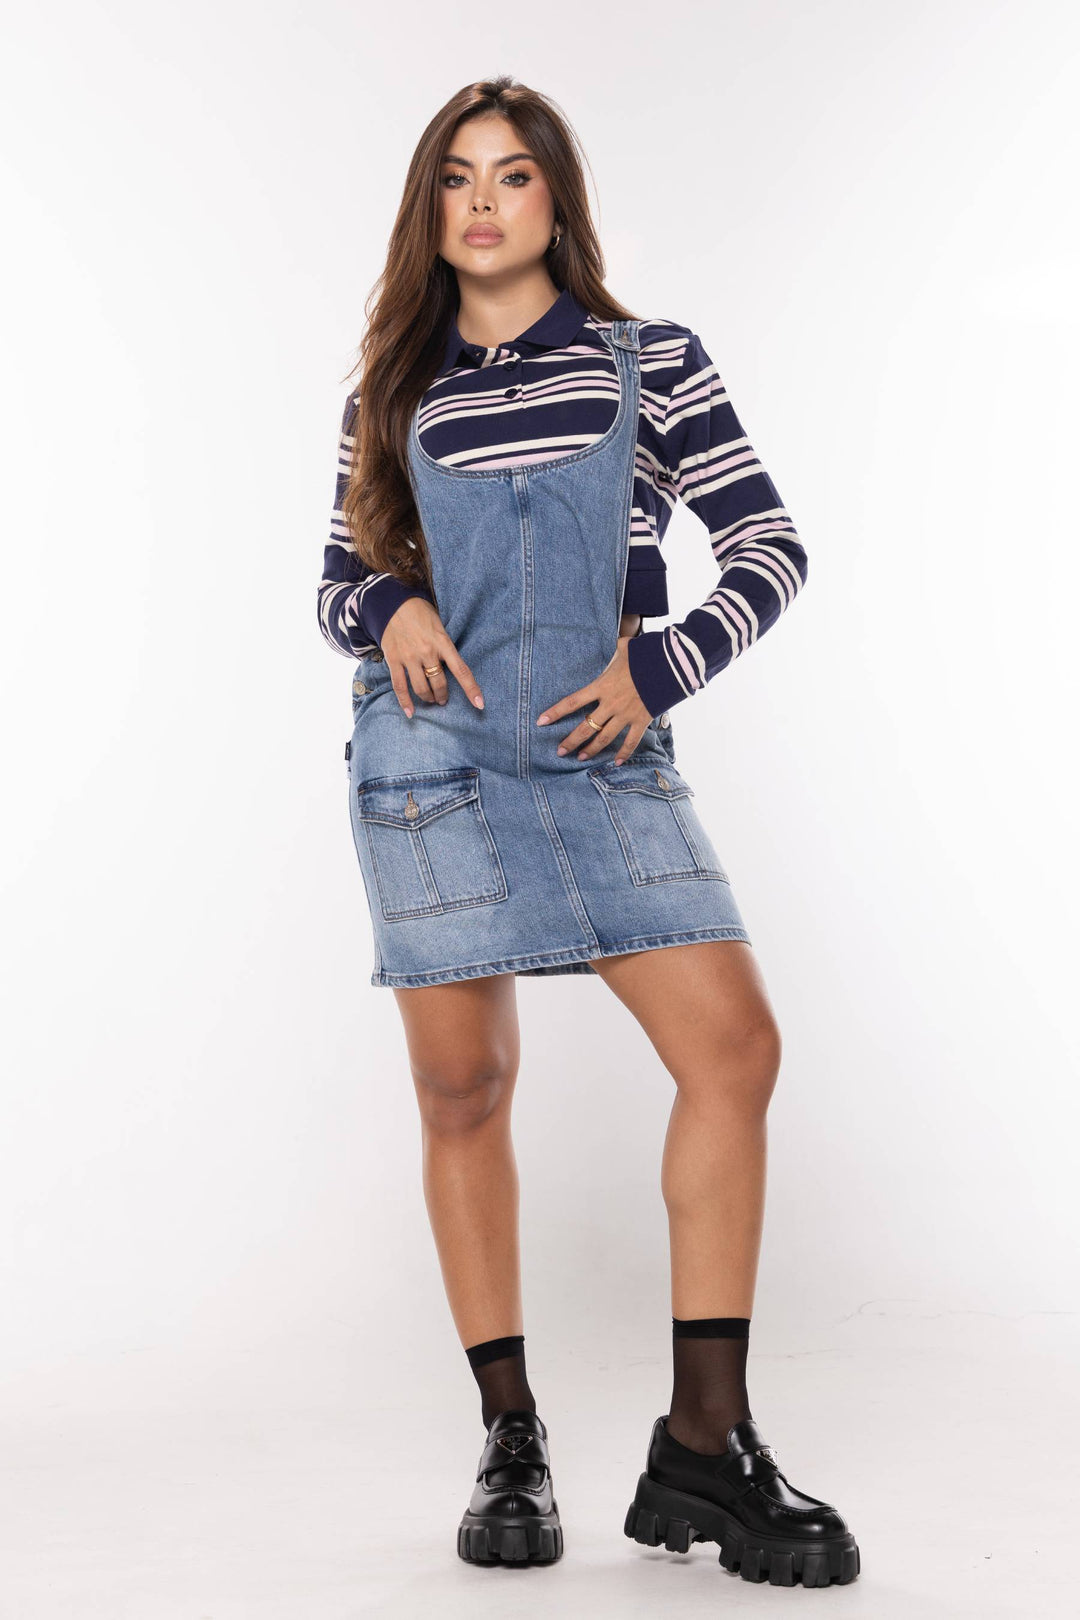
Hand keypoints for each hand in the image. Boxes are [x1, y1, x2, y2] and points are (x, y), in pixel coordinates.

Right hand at [380, 597, 484, 718]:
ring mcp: (409, 657)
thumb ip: (444, 646)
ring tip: (430, 700)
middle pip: (440, 683)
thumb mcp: (439, 625)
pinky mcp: (394, 659)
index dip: (471, 689)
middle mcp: (427, 651)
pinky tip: (410, 712)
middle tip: (443, 699)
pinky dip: (405, 702)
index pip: (461, 670)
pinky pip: (399, 686)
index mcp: (443, 642)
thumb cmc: (420, 613)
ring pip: (422, 688)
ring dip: (428, 698)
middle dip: (443, 695)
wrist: (393, 602)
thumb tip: (449, 667)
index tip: (480, 704)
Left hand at [536, 633, 651, 763]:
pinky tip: (617, 763)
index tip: (541, 721)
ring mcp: (625, 714)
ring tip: (580, 757)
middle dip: (570, 740)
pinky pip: (631, 741)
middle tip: (560, 751)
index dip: (555, 712)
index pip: (573, 701)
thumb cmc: (646, 653)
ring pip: (604, 738)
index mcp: (602, 686)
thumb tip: (620, 641)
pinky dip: (624, 753)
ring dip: (591, 749)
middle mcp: (610, 703)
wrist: (670, 665)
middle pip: (585, 727)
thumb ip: (618, 648)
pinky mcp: (641, 720)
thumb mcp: (626, 647)